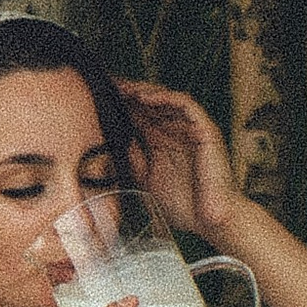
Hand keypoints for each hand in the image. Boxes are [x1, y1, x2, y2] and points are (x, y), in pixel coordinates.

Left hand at [120, 81, 247, 243]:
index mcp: (163, 142)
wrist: (210, 222)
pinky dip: (166, 98)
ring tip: (123, 89)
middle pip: (151, 103)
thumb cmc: (184, 206)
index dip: (120, 105)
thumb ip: (133, 158)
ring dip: (144, 91)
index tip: (96, 98)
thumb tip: (113, 138)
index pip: (140, 116)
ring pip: (167, 99)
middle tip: (106, 84)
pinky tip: (146, 98)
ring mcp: (192, 129)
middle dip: (129, 92)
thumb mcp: (147, 179)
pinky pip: (186, 105)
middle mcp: (177, 131)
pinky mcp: (205, 130)